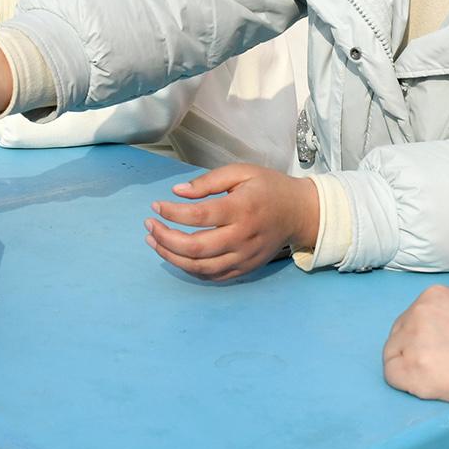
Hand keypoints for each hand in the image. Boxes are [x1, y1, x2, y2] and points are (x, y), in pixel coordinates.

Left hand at [145, 163, 316, 280]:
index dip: (172, 213)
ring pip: (200, 267)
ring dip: (171, 256)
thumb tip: (177, 192)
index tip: (156, 206)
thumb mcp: (242, 172)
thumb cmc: (268, 188)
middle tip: (149, 226)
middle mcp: (242, 237)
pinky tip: (175, 255)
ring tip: (154, 242)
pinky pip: (212, 276)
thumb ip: (208, 181)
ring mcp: (244, 257)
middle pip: (195, 247)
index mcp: (241, 209)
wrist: (299, 213)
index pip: (199, 216)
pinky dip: (189, 269)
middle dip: (165, 237)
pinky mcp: (245, 268)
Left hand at [382, 284, 448, 404]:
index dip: (422, 338)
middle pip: (397, 335)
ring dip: (409, 368)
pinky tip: (430, 384)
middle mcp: (417, 312)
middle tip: (438, 365)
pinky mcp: (409, 367)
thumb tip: (425, 334)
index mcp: (432, 295)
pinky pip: (391, 376)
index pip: (410, 318)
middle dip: (411, 351)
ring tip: (439, 374)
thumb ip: (441, 316)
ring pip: (392, 356)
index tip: (440, 350)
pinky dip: (406, 384)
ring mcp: (411, 339)